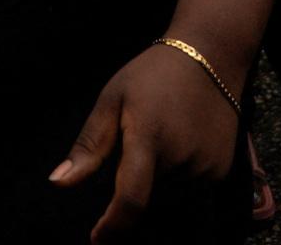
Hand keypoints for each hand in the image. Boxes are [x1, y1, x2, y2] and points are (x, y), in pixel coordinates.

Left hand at [52, 43, 241, 240]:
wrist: (211, 55)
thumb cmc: (153, 74)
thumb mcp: (113, 99)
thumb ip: (89, 146)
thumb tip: (58, 183)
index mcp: (149, 139)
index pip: (131, 199)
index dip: (114, 227)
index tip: (98, 240)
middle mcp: (182, 158)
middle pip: (149, 199)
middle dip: (135, 190)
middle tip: (137, 151)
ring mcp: (207, 167)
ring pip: (171, 197)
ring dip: (158, 185)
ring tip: (162, 139)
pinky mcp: (222, 170)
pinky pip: (192, 190)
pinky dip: (179, 179)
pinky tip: (180, 145)